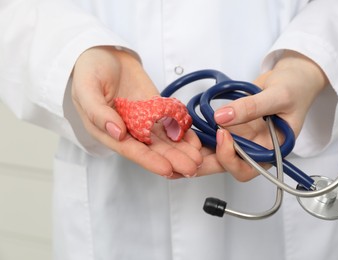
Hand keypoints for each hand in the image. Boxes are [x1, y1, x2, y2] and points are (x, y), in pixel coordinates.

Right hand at [71, 46, 201, 177]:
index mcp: (107, 130)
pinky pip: (171, 123)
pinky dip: (183, 132)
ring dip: (181, 150)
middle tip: (192, 168)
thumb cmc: (89, 69)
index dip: (149, 160)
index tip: (168, 169)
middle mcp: (127, 130)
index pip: (131, 149)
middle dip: (172, 159)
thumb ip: (98, 111)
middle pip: (152, 149)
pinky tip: (195, 141)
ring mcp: (143, 120)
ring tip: (198, 158)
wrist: (105, 52)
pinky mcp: (155, 110)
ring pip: (164, 140)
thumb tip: (116, 133)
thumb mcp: (86, 87)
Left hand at [197, 50, 328, 180]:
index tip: (223, 135)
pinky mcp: (232, 126)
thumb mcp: (279, 96)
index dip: (230, 158)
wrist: (291, 76)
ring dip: (199, 147)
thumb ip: (252, 107)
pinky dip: (201, 131)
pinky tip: (189, 126)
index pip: (247, 168)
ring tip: (184, 137)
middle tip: (187, 149)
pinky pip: (214, 133)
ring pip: (216, 151)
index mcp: (270, 150)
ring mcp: (241, 137)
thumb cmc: (296, 89)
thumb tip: (222, 116)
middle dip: (204, 161)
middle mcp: (254, 148)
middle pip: (226, 164)